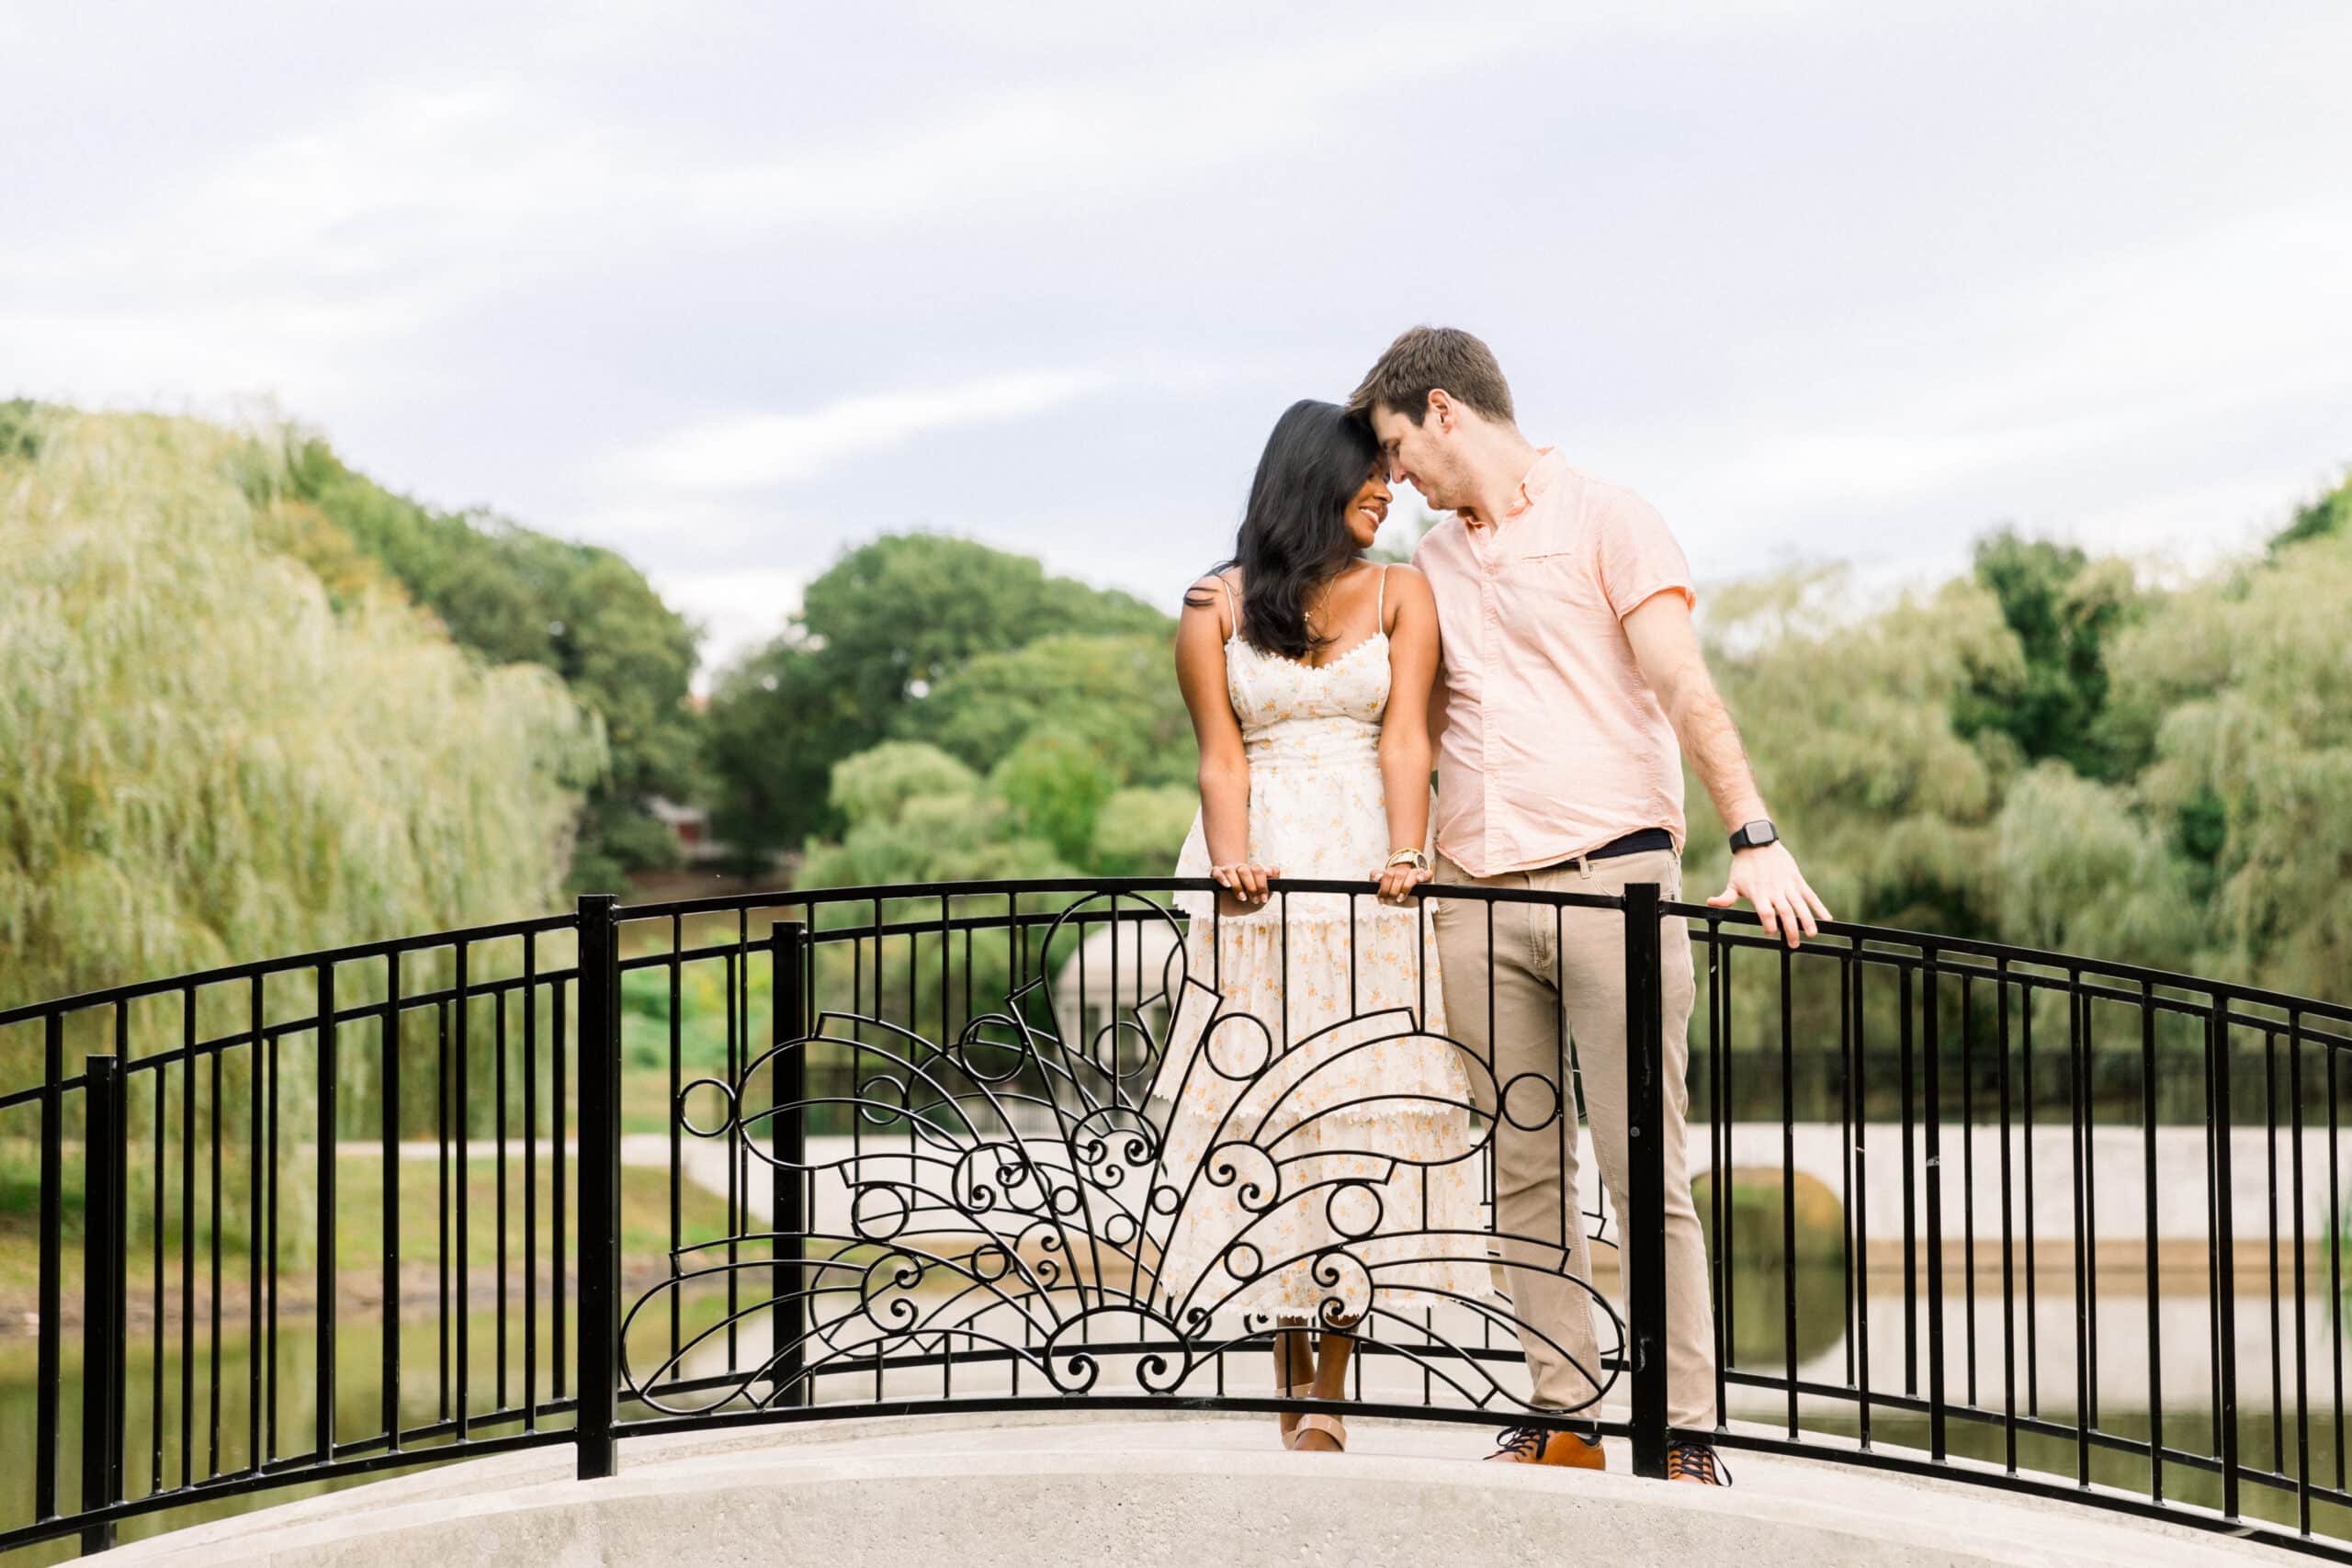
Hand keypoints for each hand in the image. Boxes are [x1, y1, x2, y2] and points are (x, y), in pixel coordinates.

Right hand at [1210, 861, 1279, 915]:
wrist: (1233, 905)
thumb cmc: (1250, 897)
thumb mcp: (1263, 892)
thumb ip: (1272, 881)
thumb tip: (1275, 869)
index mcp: (1252, 870)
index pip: (1258, 870)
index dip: (1262, 884)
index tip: (1263, 898)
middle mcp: (1240, 868)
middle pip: (1245, 870)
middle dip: (1251, 887)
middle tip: (1254, 900)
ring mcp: (1227, 870)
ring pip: (1231, 872)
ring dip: (1238, 885)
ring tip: (1243, 898)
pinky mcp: (1216, 874)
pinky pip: (1217, 873)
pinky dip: (1222, 878)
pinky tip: (1227, 886)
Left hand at [1370, 860, 1432, 905]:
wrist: (1410, 892)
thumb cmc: (1395, 890)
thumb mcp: (1383, 886)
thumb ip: (1375, 878)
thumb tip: (1377, 877)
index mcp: (1393, 872)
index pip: (1387, 875)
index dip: (1383, 886)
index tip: (1381, 896)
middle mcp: (1405, 871)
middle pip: (1398, 875)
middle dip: (1393, 890)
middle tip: (1391, 899)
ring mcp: (1416, 874)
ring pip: (1412, 874)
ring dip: (1405, 887)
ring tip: (1400, 898)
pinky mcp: (1426, 878)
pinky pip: (1427, 874)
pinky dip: (1423, 876)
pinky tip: (1419, 880)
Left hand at [1706, 842, 1830, 948]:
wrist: (1758, 843)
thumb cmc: (1744, 866)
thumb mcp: (1733, 882)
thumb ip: (1725, 897)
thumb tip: (1710, 903)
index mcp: (1759, 893)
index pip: (1765, 913)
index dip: (1769, 925)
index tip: (1770, 933)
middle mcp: (1775, 890)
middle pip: (1785, 913)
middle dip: (1791, 930)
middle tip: (1794, 944)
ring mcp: (1788, 885)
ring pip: (1800, 905)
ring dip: (1807, 920)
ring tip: (1812, 934)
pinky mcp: (1797, 880)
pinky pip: (1810, 895)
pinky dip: (1819, 906)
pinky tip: (1826, 918)